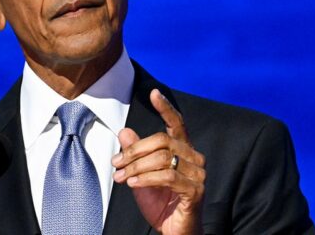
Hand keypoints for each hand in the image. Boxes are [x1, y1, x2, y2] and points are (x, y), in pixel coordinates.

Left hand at [112, 89, 205, 234]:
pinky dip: (147, 178)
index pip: (177, 124)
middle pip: (162, 140)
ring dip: (137, 167)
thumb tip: (124, 132)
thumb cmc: (160, 204)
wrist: (174, 232)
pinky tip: (134, 183)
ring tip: (121, 177)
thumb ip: (136, 155)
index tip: (154, 93)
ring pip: (163, 158)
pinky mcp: (195, 190)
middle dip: (135, 151)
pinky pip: (168, 176)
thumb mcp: (141, 176)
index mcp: (183, 151)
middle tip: (116, 163)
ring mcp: (198, 174)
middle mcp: (194, 159)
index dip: (166, 108)